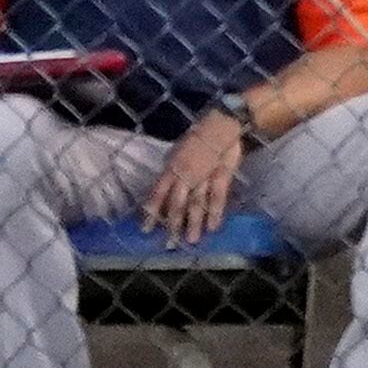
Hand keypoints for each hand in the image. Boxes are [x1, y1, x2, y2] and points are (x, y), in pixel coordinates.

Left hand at [142, 112, 246, 244]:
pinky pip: (217, 197)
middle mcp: (185, 175)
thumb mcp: (177, 150)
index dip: (152, 211)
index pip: (159, 192)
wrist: (221, 124)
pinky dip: (215, 212)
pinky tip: (213, 227)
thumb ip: (172, 169)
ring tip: (190, 240)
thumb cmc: (198, 135)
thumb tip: (164, 185)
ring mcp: (204, 177)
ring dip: (193, 223)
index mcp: (172, 167)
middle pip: (177, 203)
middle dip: (172, 224)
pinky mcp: (221, 177)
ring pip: (196, 203)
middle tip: (169, 244)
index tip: (146, 228)